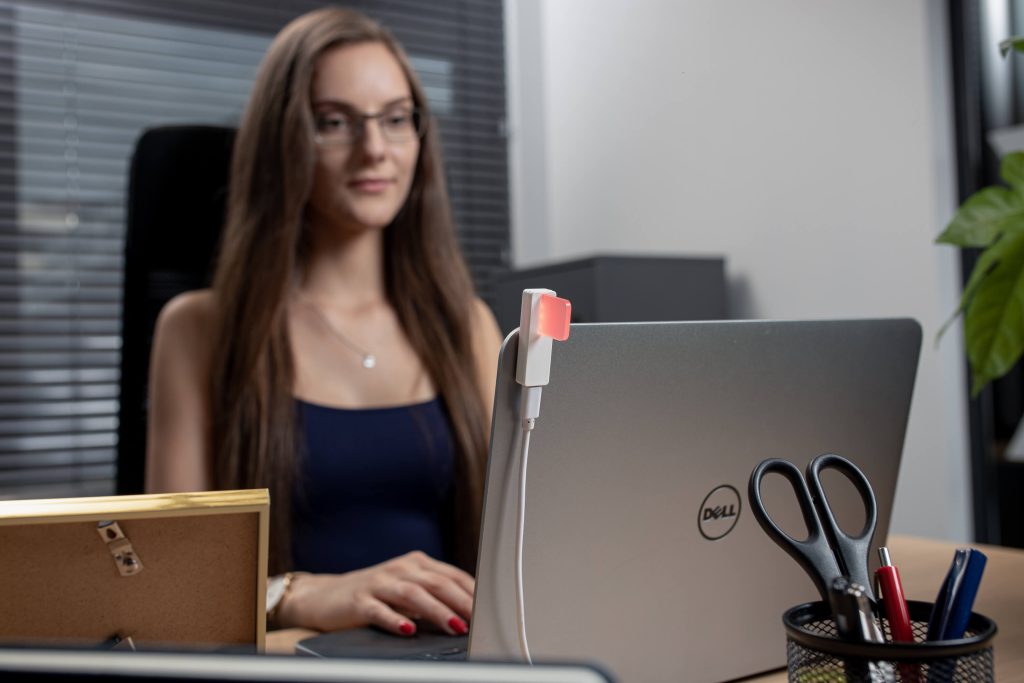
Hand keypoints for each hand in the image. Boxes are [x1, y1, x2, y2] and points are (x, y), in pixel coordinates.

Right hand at [276, 551, 473, 635]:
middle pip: (436, 583)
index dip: (472, 592)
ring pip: (412, 595)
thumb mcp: (407, 591)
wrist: (325, 596)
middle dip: (461, 601)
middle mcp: (400, 569)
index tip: (491, 609)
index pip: (451, 575)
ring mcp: (379, 583)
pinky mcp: (359, 600)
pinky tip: (408, 630)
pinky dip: (395, 620)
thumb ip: (434, 596)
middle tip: (479, 620)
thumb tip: (469, 614)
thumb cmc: (375, 595)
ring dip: (436, 611)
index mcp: (416, 564)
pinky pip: (379, 610)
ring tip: (455, 626)